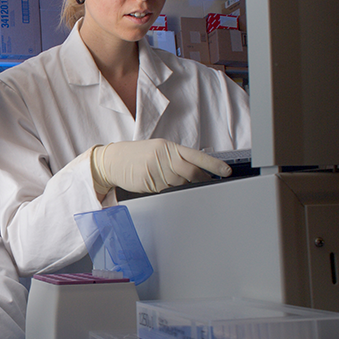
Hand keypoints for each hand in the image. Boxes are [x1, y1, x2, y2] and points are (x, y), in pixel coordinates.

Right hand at [90, 139, 231, 194]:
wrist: (112, 160)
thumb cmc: (136, 156)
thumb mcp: (157, 150)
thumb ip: (175, 158)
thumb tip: (196, 170)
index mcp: (167, 147)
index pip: (196, 156)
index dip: (213, 165)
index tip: (226, 171)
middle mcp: (163, 157)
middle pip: (191, 172)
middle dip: (201, 180)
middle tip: (207, 184)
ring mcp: (155, 169)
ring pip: (179, 184)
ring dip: (181, 186)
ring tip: (171, 182)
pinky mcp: (148, 182)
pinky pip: (165, 191)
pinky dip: (167, 191)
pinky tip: (159, 186)